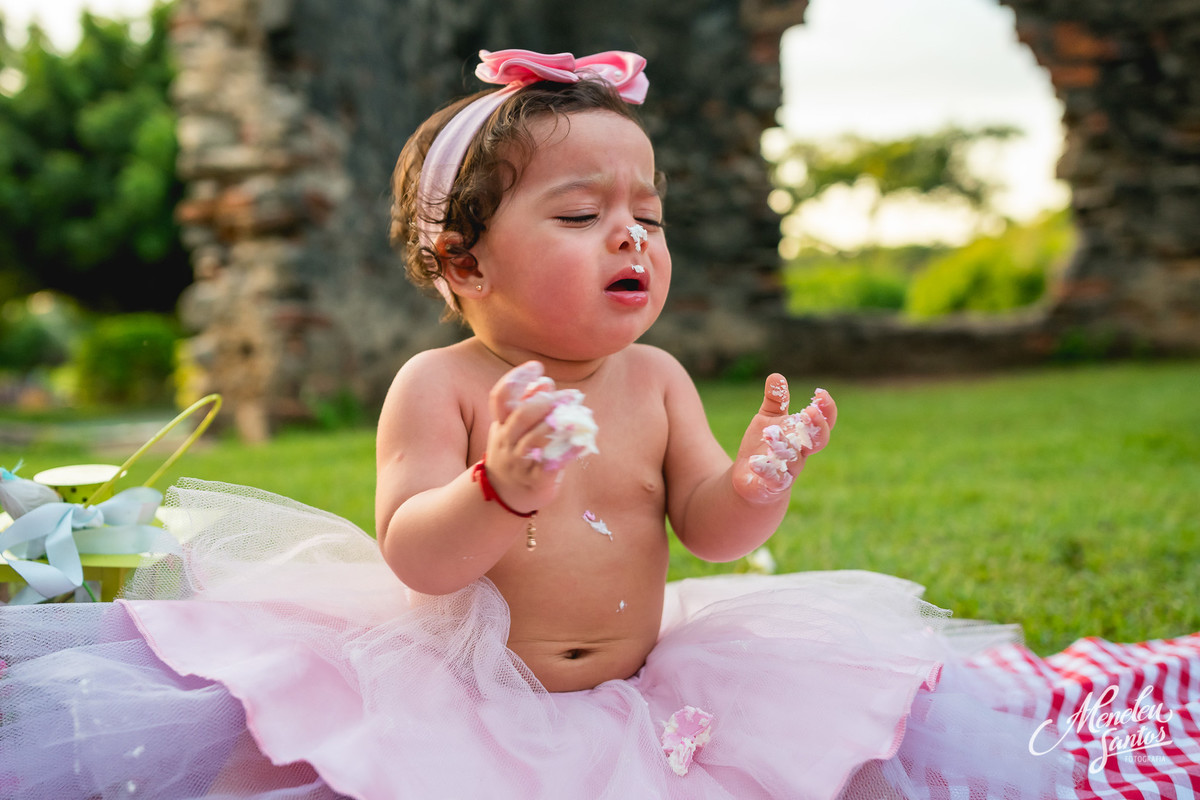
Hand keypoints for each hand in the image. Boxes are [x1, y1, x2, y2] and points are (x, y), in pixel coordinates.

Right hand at [480, 361, 570, 514]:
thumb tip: (545, 381)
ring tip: (579, 414)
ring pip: (534, 439)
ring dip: (559, 424)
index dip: (516, 378)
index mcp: (501, 425)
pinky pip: (551, 464)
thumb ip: (528, 406)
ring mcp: (518, 462)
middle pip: (521, 416)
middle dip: (545, 401)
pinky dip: (568, 450)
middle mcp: (506, 442)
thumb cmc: (517, 454)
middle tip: (570, 395)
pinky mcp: (535, 480)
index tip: (537, 366)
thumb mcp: (515, 429)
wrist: (504, 497)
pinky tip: (582, 441)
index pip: (500, 397)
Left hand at [732, 374, 836, 502]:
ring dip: (784, 446)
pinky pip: (773, 479)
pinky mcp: (771, 485)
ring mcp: (788, 471)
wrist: (751, 480)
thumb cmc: (765, 446)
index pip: (823, 422)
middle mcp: (800, 453)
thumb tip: (776, 376)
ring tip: (771, 433)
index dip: (826, 410)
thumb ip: (774, 401)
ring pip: (794, 460)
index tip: (821, 393)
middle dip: (816, 427)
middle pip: (818, 441)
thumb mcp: (767, 420)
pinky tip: (754, 462)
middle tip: (809, 412)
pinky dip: (765, 471)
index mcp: (802, 435)